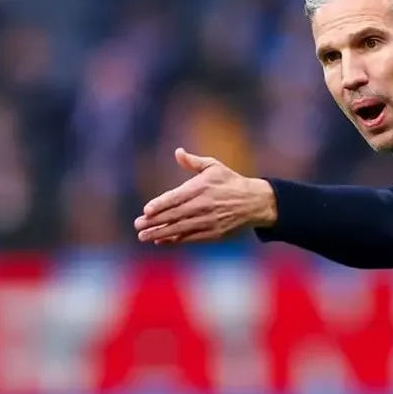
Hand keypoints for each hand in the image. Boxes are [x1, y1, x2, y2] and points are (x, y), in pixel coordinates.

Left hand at [134, 148, 276, 244]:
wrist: (254, 202)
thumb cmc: (231, 182)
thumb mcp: (214, 167)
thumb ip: (194, 162)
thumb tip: (178, 152)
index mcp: (201, 188)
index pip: (176, 197)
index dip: (160, 205)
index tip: (146, 211)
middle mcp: (203, 206)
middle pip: (174, 215)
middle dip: (153, 222)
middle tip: (137, 225)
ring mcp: (208, 221)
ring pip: (179, 229)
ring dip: (159, 233)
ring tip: (143, 236)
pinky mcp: (213, 233)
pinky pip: (190, 238)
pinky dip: (175, 240)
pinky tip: (161, 241)